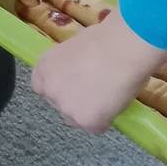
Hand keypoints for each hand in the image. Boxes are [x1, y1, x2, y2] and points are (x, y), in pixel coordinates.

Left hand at [30, 13, 166, 132]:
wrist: (123, 47)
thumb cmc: (105, 39)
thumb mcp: (75, 48)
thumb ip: (70, 65)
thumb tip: (80, 71)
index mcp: (44, 68)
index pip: (43, 88)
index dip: (61, 88)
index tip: (75, 85)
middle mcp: (49, 90)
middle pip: (60, 105)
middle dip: (75, 102)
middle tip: (96, 91)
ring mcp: (66, 107)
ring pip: (77, 118)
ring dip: (91, 112)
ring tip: (110, 94)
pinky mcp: (85, 121)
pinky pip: (97, 127)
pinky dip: (107, 118)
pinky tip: (116, 101)